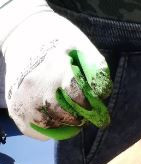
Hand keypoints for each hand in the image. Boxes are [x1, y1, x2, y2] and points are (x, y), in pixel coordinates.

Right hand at [0, 0, 111, 139]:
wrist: (23, 33)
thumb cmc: (57, 37)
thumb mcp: (79, 43)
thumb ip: (94, 64)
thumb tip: (104, 92)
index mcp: (57, 67)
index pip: (77, 96)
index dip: (88, 104)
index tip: (94, 106)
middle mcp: (38, 85)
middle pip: (62, 113)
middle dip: (77, 117)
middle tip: (83, 115)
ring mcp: (23, 97)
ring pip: (47, 123)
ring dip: (62, 124)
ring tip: (70, 118)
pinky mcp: (14, 105)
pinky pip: (30, 128)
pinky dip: (44, 130)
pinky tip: (54, 122)